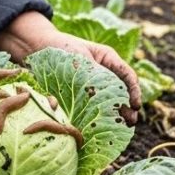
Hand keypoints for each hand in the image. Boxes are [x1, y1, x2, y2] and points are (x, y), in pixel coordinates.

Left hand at [0, 11, 142, 124]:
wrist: (38, 47)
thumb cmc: (61, 47)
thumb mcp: (80, 59)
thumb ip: (93, 74)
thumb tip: (103, 96)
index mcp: (108, 60)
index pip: (128, 75)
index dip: (135, 91)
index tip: (135, 105)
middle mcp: (104, 74)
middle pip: (122, 92)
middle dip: (128, 108)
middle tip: (131, 121)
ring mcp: (94, 86)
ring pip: (110, 102)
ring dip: (116, 115)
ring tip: (122, 128)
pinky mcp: (82, 97)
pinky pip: (93, 108)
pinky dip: (99, 118)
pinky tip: (100, 128)